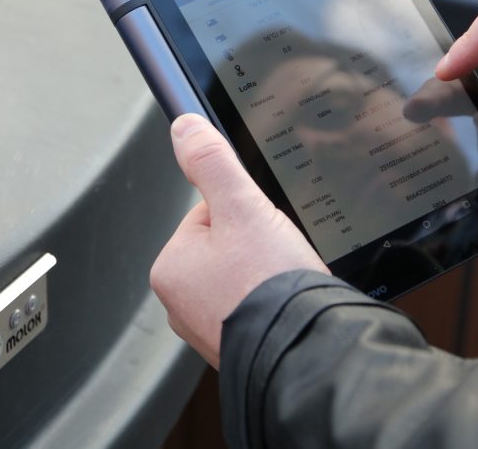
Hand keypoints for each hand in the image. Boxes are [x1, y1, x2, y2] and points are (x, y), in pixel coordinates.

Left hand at [150, 114, 328, 368]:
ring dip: (269, 274)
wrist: (306, 350)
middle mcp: (179, 303)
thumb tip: (184, 127)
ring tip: (284, 283)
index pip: (211, 213)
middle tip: (277, 260)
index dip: (246, 213)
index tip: (262, 231)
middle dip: (259, 246)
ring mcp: (209, 328)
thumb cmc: (270, 286)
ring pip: (246, 276)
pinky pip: (258, 306)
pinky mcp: (238, 346)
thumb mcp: (242, 207)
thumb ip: (212, 163)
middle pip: (229, 244)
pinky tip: (287, 303)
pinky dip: (274, 301)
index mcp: (170, 267)